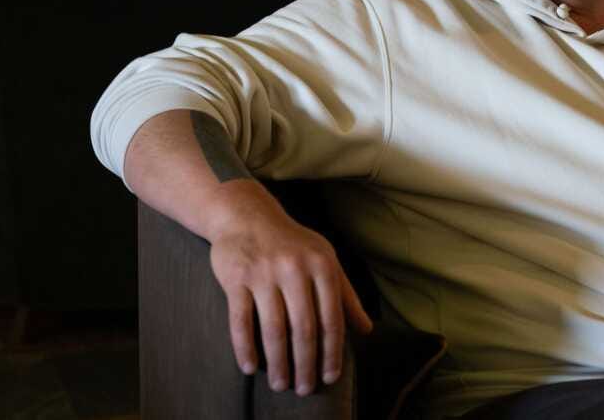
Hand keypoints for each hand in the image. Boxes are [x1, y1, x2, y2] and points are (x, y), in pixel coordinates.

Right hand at [209, 194, 372, 395]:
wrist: (247, 216)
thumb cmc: (292, 244)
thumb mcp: (325, 260)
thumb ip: (346, 295)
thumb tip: (367, 330)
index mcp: (322, 265)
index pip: (332, 318)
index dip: (333, 352)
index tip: (331, 377)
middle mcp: (295, 269)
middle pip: (304, 328)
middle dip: (306, 363)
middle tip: (305, 389)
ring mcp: (264, 274)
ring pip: (274, 329)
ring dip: (278, 362)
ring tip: (280, 384)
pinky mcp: (236, 278)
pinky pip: (240, 321)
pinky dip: (245, 347)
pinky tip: (250, 368)